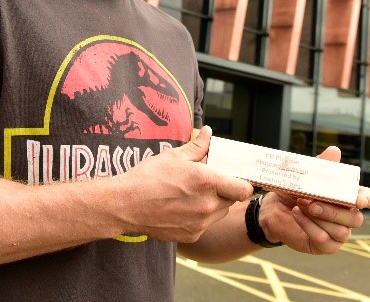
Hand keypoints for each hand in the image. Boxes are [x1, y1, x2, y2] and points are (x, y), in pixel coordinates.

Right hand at [115, 126, 254, 242]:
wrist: (126, 205)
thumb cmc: (148, 177)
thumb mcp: (174, 155)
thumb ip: (198, 146)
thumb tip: (209, 133)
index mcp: (207, 181)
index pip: (244, 189)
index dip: (242, 184)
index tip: (234, 179)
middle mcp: (208, 205)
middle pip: (231, 200)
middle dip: (224, 191)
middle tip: (207, 184)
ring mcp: (200, 223)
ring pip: (218, 214)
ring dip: (212, 205)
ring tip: (191, 195)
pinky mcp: (191, 235)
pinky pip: (204, 226)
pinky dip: (198, 218)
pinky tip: (180, 208)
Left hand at [259, 146, 369, 254]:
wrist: (273, 208)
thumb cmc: (294, 191)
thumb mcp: (306, 176)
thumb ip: (322, 166)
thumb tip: (335, 151)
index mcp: (349, 198)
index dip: (368, 200)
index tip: (358, 199)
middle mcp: (348, 217)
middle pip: (355, 218)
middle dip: (332, 209)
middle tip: (310, 200)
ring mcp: (338, 234)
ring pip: (341, 231)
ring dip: (319, 217)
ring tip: (300, 205)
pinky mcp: (325, 246)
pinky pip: (324, 240)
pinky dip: (308, 226)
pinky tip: (296, 215)